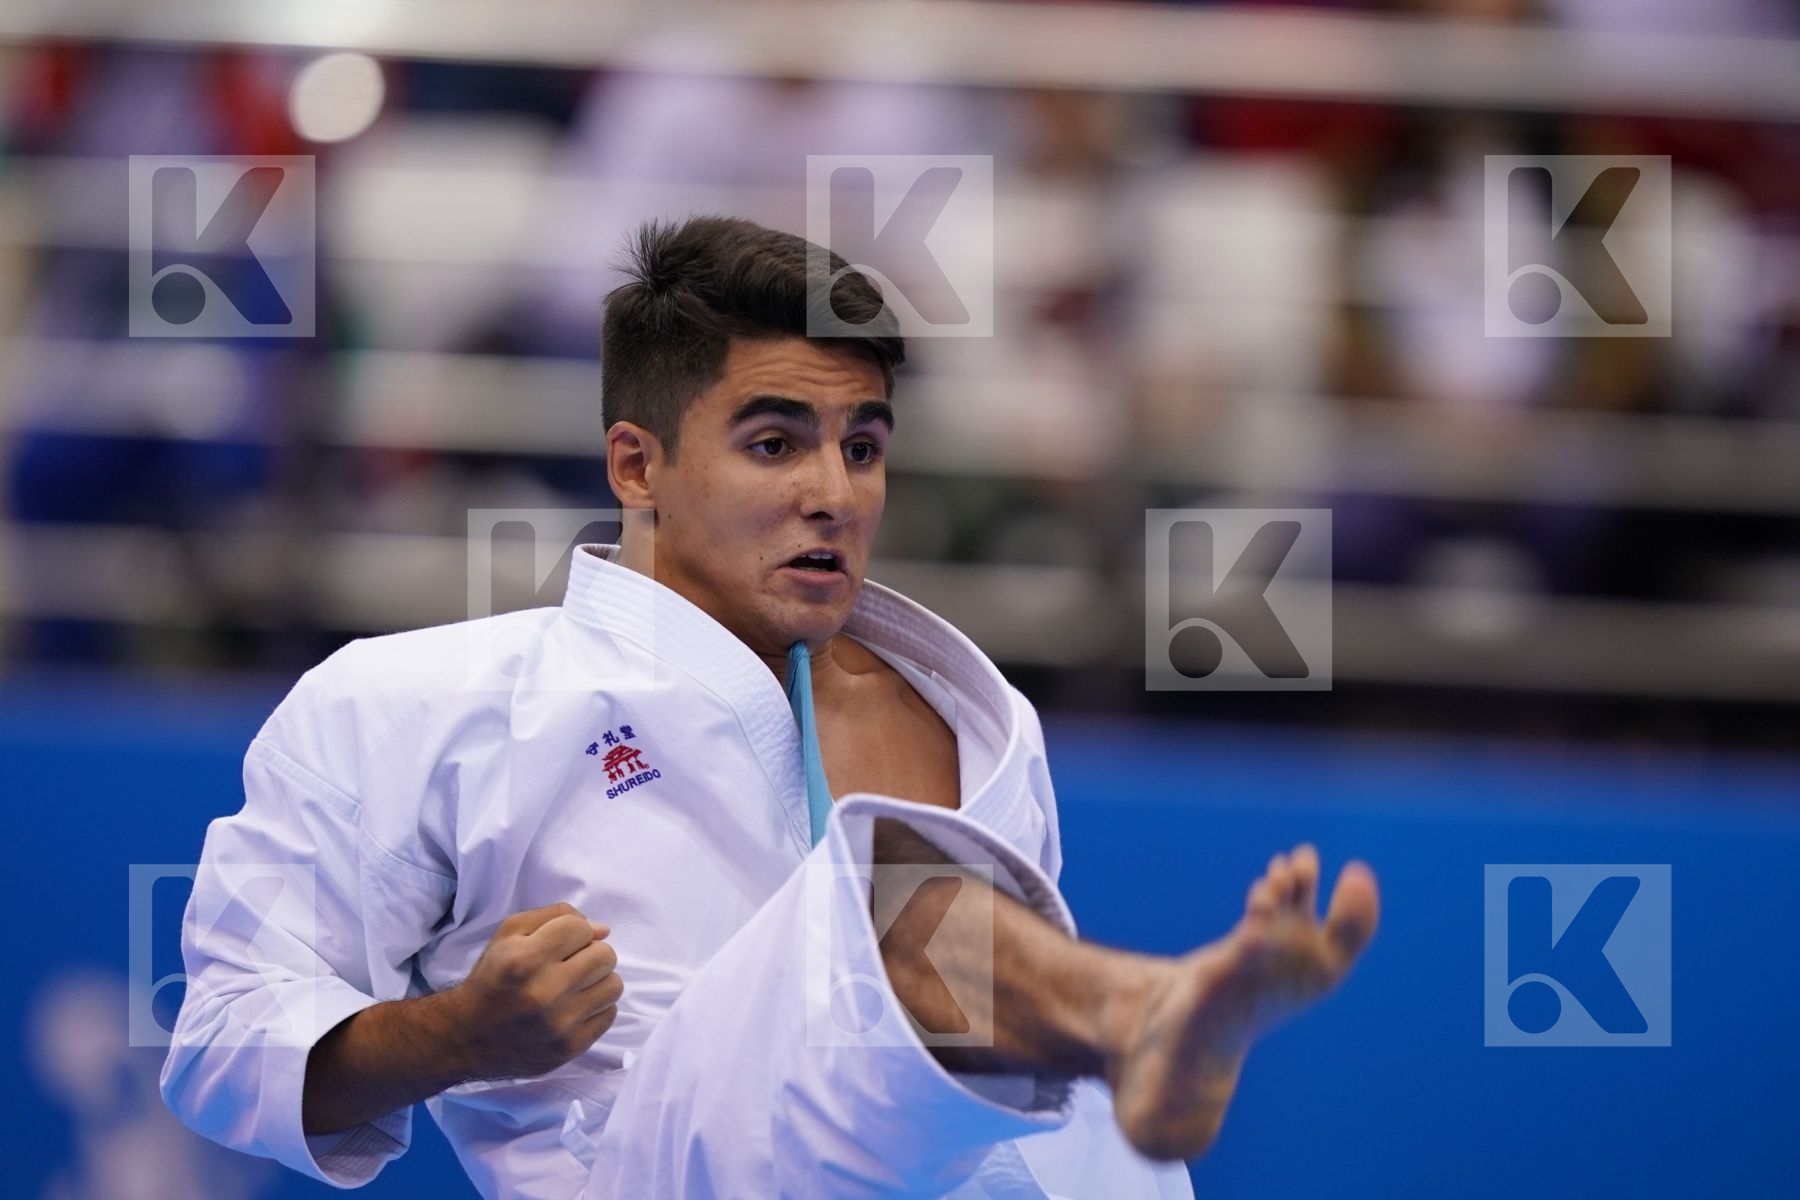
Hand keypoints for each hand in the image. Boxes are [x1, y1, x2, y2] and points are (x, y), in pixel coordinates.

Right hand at [443, 902, 622, 1080]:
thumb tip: (603, 929)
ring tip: (574, 986)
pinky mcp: (570, 1048)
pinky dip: (595, 1008)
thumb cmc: (491, 978)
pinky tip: (573, 1008)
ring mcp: (560, 1024)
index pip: (581, 928)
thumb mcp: (508, 934)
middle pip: (605, 956)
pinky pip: (609, 1014)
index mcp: (526, 959)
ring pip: (613, 985)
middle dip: (590, 954)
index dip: (573, 931)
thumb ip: (555, 917)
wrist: (466, 1037)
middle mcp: (545, 992)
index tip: (559, 944)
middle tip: (569, 965)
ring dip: (597, 981)